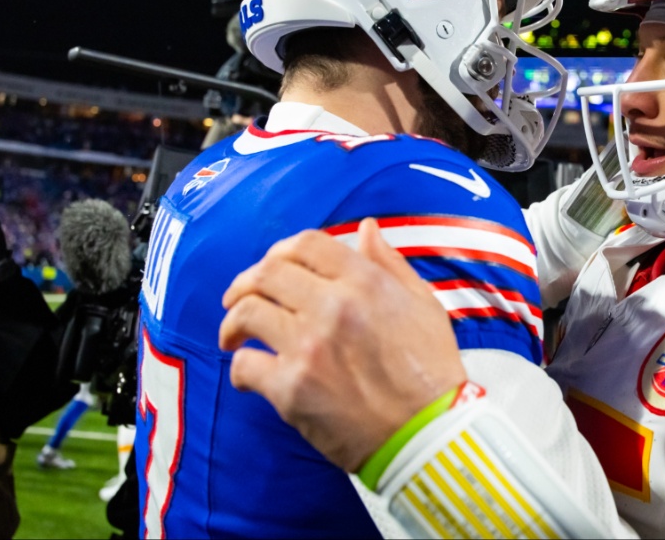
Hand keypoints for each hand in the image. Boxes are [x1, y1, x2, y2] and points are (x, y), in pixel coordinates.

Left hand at [219, 219, 465, 472]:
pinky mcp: (292, 388)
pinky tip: (249, 375)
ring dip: (233, 323)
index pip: (306, 244)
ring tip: (234, 336)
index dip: (281, 251)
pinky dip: (240, 368)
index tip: (272, 267)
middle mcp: (334, 307)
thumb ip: (391, 264)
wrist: (429, 433)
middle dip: (245, 283)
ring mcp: (309, 347)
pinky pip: (246, 365)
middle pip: (267, 273)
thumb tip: (366, 230)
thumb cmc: (431, 372)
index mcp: (366, 282)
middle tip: (238, 298)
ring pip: (247, 313)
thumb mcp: (424, 305)